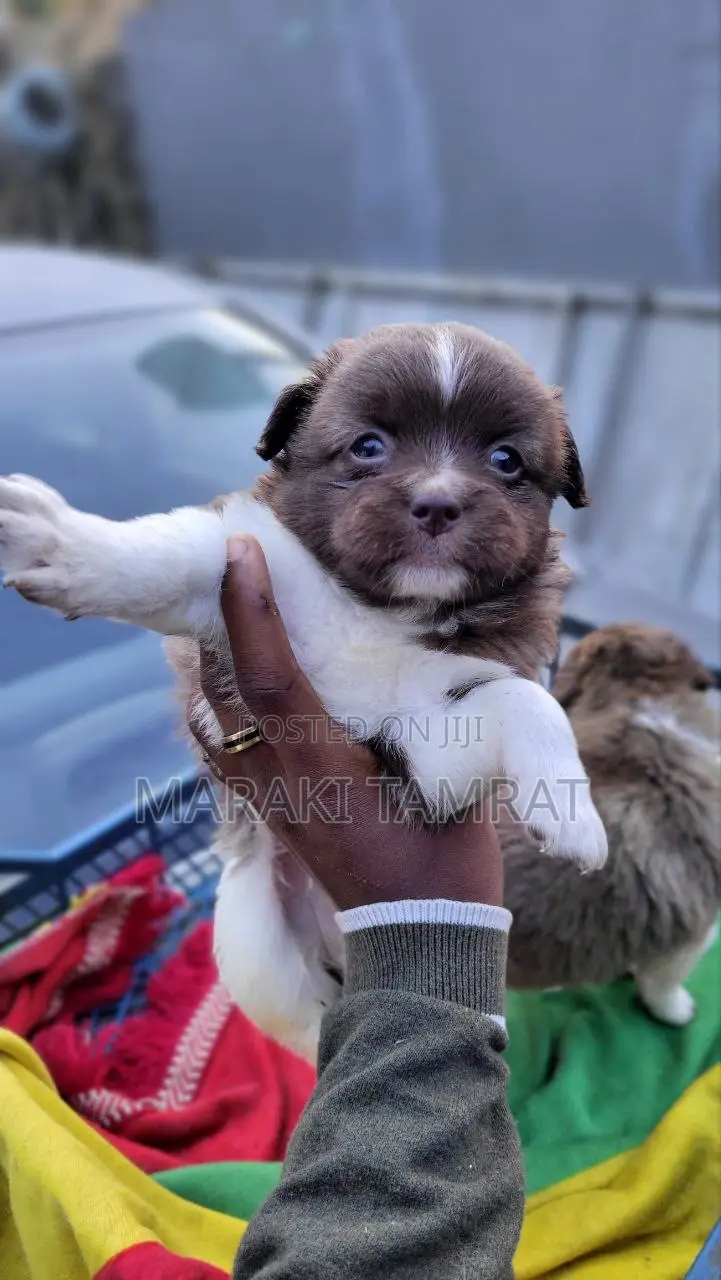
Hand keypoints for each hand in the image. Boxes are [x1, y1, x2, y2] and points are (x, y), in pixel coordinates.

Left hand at [191, 536, 502, 910]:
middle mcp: (279, 780)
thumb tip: (429, 661)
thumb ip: (431, 723)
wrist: (419, 941)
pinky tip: (231, 680)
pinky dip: (218, 702)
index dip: (252, 611)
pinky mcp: (270, 813)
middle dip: (219, 619)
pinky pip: (222, 747)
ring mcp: (267, 800)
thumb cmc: (445, 862)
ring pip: (213, 716)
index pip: (270, 677)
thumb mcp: (450, 783)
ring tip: (230, 607)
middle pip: (224, 688)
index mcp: (323, 768)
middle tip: (227, 558)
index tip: (241, 550)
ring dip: (215, 659)